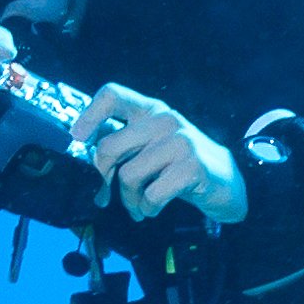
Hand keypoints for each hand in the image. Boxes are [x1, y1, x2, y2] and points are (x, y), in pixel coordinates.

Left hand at [70, 85, 248, 224]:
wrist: (226, 182)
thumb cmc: (180, 165)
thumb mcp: (152, 147)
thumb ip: (124, 148)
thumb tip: (92, 170)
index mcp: (151, 110)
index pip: (113, 94)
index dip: (89, 114)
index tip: (77, 137)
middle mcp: (165, 119)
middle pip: (109, 145)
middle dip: (102, 176)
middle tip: (106, 194)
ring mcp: (181, 141)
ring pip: (129, 176)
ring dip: (129, 200)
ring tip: (138, 206)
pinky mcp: (192, 166)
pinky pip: (152, 194)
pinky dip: (148, 208)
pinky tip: (153, 208)